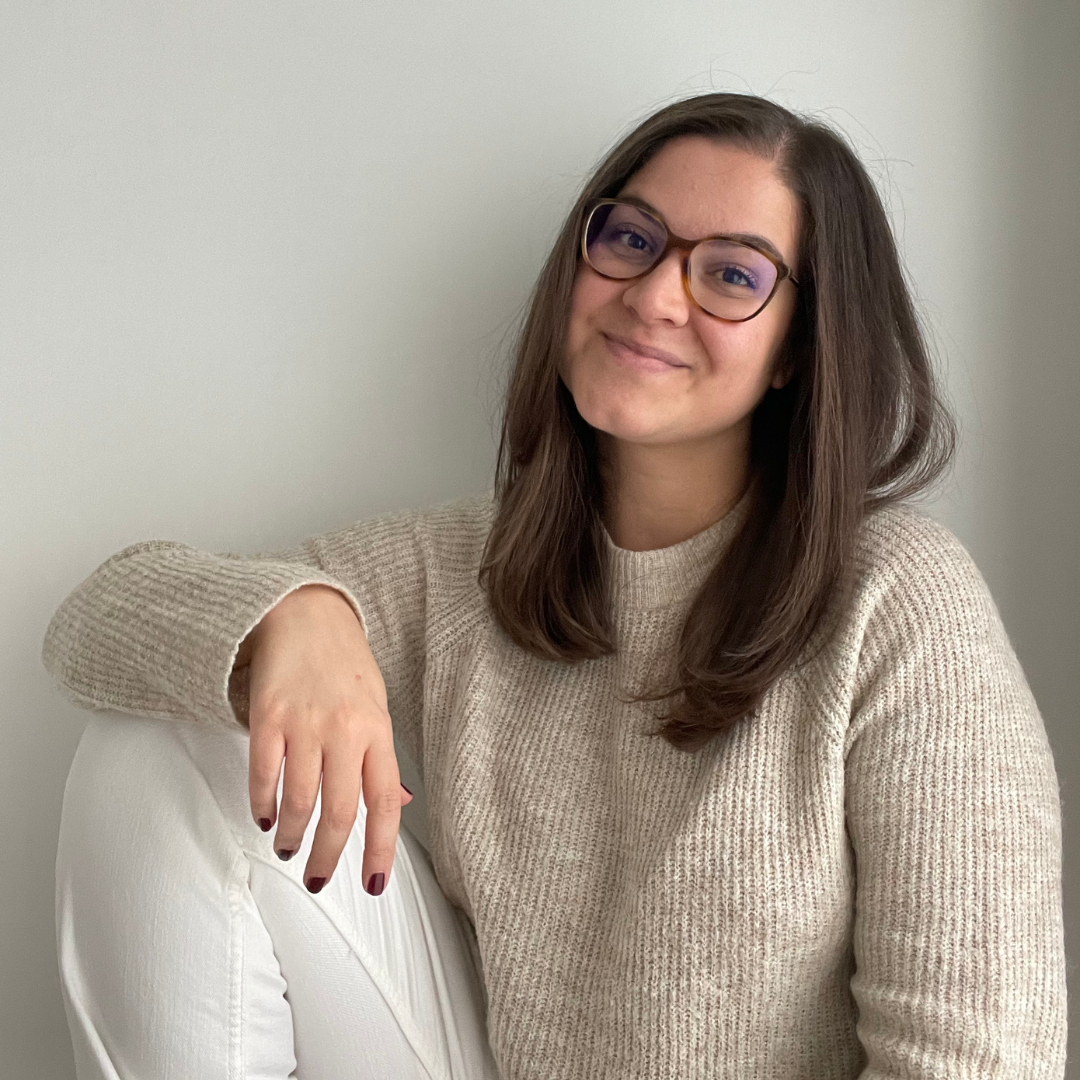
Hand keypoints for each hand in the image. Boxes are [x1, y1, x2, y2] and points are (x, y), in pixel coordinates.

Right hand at [237, 584, 410, 894]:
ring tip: (288, 847)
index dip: (379, 850)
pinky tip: (264, 816)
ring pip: (299, 802)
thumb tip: (399, 803)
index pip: (386, 803)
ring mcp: (304, 723)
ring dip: (291, 836)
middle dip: (327, 856)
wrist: (304, 613)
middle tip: (316, 877)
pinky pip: (264, 775)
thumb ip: (382, 757)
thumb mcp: (377, 705)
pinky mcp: (267, 716)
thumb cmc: (344, 662)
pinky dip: (262, 804)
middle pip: (340, 812)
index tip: (371, 883)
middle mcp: (344, 730)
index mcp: (378, 730)